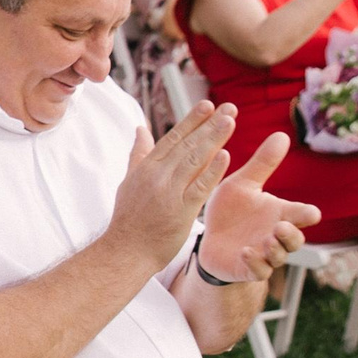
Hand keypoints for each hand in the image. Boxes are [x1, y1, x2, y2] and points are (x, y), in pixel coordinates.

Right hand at [109, 101, 237, 271]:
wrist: (126, 252)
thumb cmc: (129, 219)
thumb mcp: (129, 182)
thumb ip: (139, 154)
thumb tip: (141, 128)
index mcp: (147, 168)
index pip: (172, 138)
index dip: (191, 121)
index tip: (207, 105)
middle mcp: (158, 176)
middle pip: (187, 145)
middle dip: (209, 124)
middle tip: (229, 107)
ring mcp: (169, 192)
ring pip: (195, 160)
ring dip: (214, 139)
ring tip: (231, 121)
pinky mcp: (180, 211)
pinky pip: (199, 187)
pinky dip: (212, 171)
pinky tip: (225, 156)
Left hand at [198, 133, 320, 282]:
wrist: (210, 238)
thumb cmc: (232, 210)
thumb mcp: (243, 184)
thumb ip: (262, 164)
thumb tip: (282, 134)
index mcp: (279, 213)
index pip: (301, 214)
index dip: (307, 214)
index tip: (311, 213)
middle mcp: (276, 235)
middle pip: (295, 239)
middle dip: (291, 234)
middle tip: (282, 226)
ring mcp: (264, 254)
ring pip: (279, 256)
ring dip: (275, 249)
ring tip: (267, 239)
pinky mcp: (249, 268)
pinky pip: (259, 270)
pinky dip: (255, 262)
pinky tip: (246, 251)